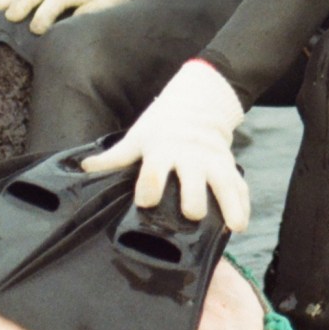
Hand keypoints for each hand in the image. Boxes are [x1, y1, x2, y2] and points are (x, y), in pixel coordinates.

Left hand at [80, 59, 249, 230]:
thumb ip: (114, 158)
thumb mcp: (137, 138)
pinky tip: (242, 222)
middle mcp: (189, 156)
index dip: (149, 187)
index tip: (146, 202)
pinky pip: (239, 186)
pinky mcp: (228, 166)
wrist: (196, 104)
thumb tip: (85, 168)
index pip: (154, 171)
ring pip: (224, 184)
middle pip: (194, 181)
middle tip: (192, 213)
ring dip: (229, 204)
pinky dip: (243, 204)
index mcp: (162, 150)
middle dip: (194, 199)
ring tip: (234, 225)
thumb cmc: (160, 127)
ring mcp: (212, 161)